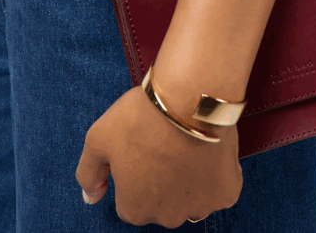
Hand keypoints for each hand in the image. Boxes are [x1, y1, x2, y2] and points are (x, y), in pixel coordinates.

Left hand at [75, 84, 242, 227]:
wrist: (189, 98)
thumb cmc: (141, 116)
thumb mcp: (99, 137)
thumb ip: (89, 172)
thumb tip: (90, 197)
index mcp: (134, 209)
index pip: (131, 200)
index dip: (137, 173)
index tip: (145, 149)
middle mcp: (167, 217)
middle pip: (162, 203)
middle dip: (163, 180)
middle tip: (166, 144)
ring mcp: (200, 206)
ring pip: (192, 199)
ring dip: (189, 182)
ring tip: (188, 146)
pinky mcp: (226, 192)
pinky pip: (220, 190)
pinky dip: (217, 174)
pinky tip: (209, 150)